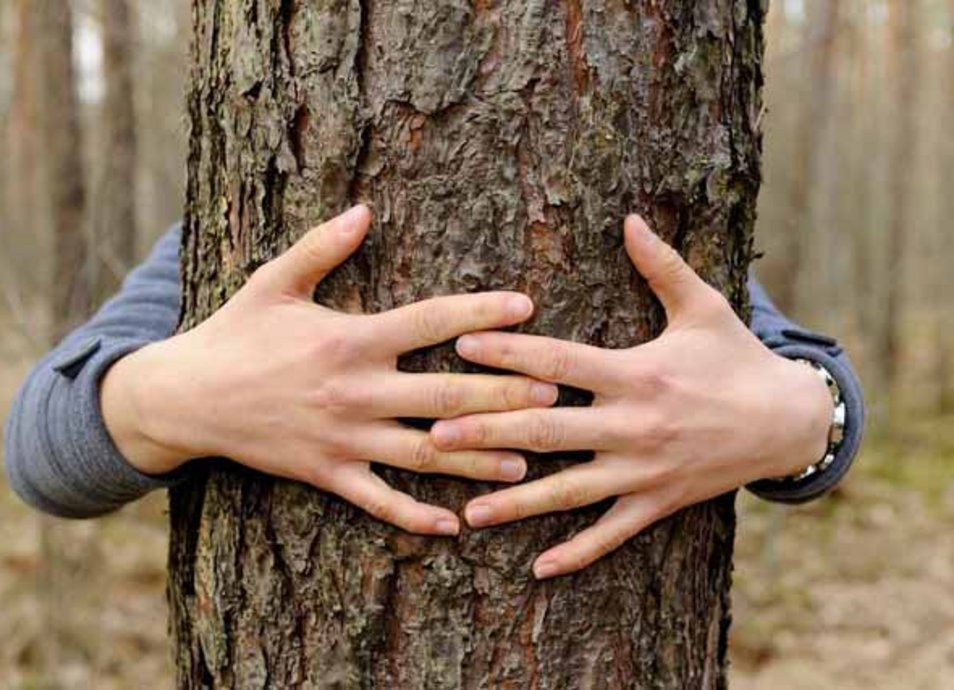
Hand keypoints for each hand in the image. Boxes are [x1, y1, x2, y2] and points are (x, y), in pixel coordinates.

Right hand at [101, 206, 558, 534]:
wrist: (184, 398)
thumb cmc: (235, 333)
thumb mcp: (273, 281)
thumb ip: (322, 246)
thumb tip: (366, 208)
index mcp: (349, 339)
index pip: (429, 321)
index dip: (480, 313)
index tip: (526, 307)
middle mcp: (354, 391)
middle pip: (444, 394)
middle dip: (502, 395)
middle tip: (554, 395)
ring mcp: (342, 438)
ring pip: (423, 453)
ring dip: (477, 459)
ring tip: (526, 464)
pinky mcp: (326, 473)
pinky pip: (378, 500)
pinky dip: (415, 515)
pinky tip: (454, 525)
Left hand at [431, 215, 832, 576]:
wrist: (789, 421)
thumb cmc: (738, 358)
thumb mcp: (704, 306)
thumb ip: (661, 265)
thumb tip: (629, 217)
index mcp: (637, 373)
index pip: (559, 361)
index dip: (509, 351)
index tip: (460, 345)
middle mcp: (635, 424)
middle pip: (548, 429)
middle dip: (489, 434)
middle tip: (434, 437)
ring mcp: (644, 470)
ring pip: (570, 490)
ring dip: (517, 502)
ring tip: (468, 513)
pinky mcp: (658, 503)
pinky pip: (612, 534)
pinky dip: (578, 553)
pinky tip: (538, 569)